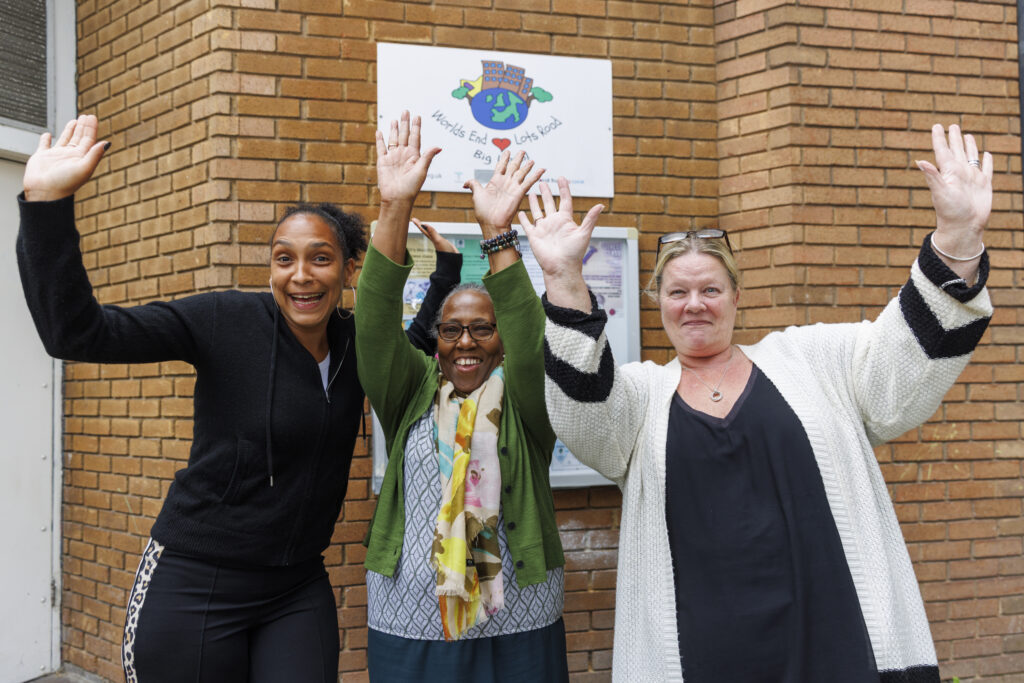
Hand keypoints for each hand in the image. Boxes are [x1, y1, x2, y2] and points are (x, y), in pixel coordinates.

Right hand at [23, 115, 107, 201]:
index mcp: (81, 158)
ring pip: (64, 139)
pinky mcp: (41, 157)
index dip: (90, 128)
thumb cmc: (65, 183)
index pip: (88, 140)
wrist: (45, 193)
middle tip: (86, 116)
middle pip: (78, 138)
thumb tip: (107, 143)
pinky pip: (44, 145)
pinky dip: (45, 139)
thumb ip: (95, 154)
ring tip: (74, 121)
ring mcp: (56, 156)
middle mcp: (69, 156)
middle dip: (82, 127)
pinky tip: (48, 134)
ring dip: (69, 130)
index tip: (92, 117)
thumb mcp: (84, 168)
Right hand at [376, 111, 440, 205]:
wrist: (397, 198)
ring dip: (394, 129)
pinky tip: (380, 132)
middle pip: (404, 135)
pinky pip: (381, 148)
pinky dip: (380, 140)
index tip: (418, 116)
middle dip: (405, 123)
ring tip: (395, 119)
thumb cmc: (411, 187)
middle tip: (406, 111)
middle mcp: (403, 155)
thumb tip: (439, 147)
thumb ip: (427, 156)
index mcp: (414, 156)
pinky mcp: (383, 162)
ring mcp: (393, 157)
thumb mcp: (421, 170)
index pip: (415, 137)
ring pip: (394, 139)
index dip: (416, 127)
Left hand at [412, 218, 457, 252]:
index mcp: (432, 238)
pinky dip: (434, 233)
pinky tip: (434, 234)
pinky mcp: (443, 243)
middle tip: (415, 220)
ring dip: (426, 229)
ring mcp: (438, 241)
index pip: (423, 230)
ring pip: (430, 233)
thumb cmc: (445, 251)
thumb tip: (424, 224)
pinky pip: (436, 236)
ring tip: (423, 225)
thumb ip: (432, 232)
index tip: (413, 219)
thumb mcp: (438, 240)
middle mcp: (434, 239)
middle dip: (420, 225)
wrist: (452, 260)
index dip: (418, 224)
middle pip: (425, 230)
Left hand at [464, 150, 543, 236]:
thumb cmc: (483, 212)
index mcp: (495, 182)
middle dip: (517, 159)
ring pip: (521, 173)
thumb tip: (465, 183)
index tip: (507, 151)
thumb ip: (473, 184)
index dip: (504, 159)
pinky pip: (529, 182)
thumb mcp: (476, 194)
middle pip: (513, 167)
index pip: (501, 166)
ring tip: (532, 160)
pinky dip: (536, 176)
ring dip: (527, 166)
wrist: (492, 223)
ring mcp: (513, 187)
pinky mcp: (519, 193)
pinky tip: (542, 170)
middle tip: (522, 151)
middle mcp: (505, 183)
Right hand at [519, 177, 603, 279]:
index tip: (561, 178)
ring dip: (534, 202)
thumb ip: (590, 219)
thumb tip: (601, 205)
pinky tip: (520, 211)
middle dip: (546, 192)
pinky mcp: (533, 236)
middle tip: (542, 182)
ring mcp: (543, 229)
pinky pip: (527, 225)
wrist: (561, 268)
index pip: (565, 200)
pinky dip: (523, 218)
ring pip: (537, 212)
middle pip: (549, 203)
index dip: (563, 189)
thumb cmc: (574, 253)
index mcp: (565, 220)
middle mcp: (554, 222)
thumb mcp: (583, 234)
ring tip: (531, 192)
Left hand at [916, 124, 991, 257]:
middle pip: (956, 150)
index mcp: (948, 172)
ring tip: (967, 135)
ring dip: (969, 146)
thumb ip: (932, 176)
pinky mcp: (984, 185)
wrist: (964, 228)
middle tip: (952, 125)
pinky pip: (987, 169)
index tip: (937, 125)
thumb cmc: (950, 212)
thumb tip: (919, 161)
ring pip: (971, 157)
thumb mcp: (940, 192)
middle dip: (954, 138)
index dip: (939, 138)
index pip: (942, 151)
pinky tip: (987, 154)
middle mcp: (959, 173)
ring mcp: (972, 178)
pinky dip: (988, 161)